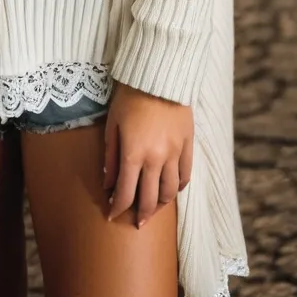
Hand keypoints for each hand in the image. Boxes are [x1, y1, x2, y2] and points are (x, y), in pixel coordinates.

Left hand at [103, 80, 192, 228]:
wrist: (159, 74)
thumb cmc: (130, 96)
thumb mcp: (113, 124)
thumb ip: (111, 156)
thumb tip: (107, 183)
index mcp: (134, 153)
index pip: (126, 192)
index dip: (117, 208)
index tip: (112, 215)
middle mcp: (156, 158)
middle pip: (150, 198)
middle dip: (141, 214)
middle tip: (136, 222)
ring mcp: (175, 153)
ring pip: (171, 191)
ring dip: (161, 204)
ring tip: (154, 208)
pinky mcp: (188, 145)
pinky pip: (186, 175)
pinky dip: (178, 186)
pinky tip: (172, 189)